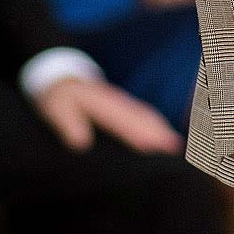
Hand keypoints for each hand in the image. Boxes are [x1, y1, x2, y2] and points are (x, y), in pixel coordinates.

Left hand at [34, 76, 179, 154]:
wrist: (61, 79)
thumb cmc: (59, 99)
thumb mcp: (57, 107)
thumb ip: (67, 122)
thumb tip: (80, 142)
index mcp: (104, 104)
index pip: (125, 121)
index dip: (141, 134)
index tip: (157, 147)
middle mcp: (119, 102)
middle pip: (144, 118)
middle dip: (160, 134)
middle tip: (176, 153)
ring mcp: (124, 104)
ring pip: (148, 117)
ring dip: (162, 131)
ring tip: (176, 151)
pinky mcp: (125, 109)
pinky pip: (145, 117)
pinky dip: (157, 128)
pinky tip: (165, 141)